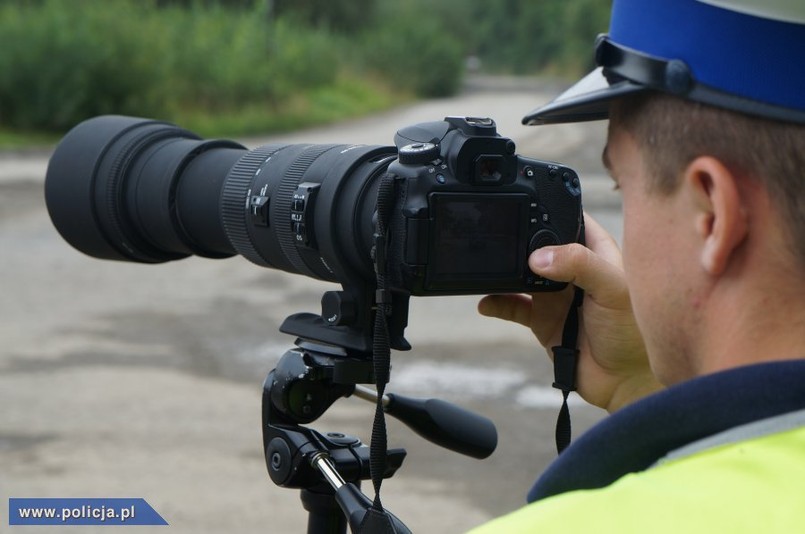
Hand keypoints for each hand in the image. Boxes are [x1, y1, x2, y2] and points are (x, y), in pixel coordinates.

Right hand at [478, 213, 661, 411]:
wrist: (624, 383)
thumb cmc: (633, 334)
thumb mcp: (612, 289)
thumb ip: (580, 265)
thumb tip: (538, 257)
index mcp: (596, 253)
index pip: (572, 219)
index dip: (552, 208)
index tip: (527, 201)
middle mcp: (573, 271)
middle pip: (539, 245)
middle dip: (520, 239)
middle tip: (500, 236)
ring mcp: (555, 296)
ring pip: (521, 274)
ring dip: (504, 271)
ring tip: (488, 266)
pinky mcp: (541, 321)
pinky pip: (512, 306)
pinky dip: (496, 303)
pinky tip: (485, 302)